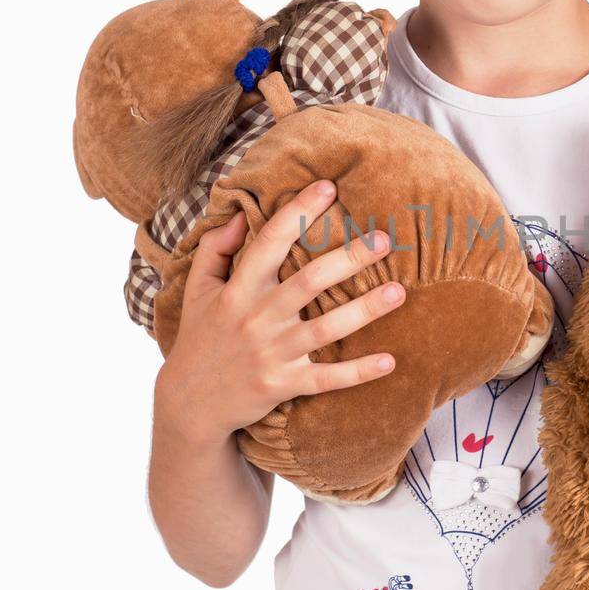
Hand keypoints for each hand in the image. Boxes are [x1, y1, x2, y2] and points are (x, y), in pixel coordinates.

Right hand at [156, 179, 404, 442]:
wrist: (190, 402)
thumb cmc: (200, 337)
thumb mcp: (197, 289)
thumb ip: (215, 248)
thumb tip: (242, 214)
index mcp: (238, 290)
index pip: (270, 242)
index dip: (298, 213)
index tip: (328, 187)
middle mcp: (257, 318)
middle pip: (309, 282)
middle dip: (348, 259)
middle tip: (383, 240)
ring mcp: (272, 353)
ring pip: (325, 329)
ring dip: (364, 310)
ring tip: (398, 291)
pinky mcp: (283, 384)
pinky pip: (327, 378)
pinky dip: (358, 372)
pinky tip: (390, 360)